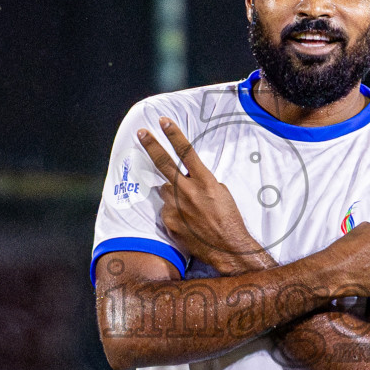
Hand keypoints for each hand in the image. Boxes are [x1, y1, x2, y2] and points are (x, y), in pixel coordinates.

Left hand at [139, 118, 269, 275]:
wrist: (228, 247)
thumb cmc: (229, 219)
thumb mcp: (221, 192)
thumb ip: (201, 182)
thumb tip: (186, 179)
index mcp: (204, 181)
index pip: (186, 152)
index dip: (174, 135)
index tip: (163, 121)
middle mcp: (188, 191)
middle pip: (164, 163)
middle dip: (151, 145)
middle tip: (140, 132)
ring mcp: (176, 207)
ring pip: (165, 191)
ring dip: (173, 194)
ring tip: (191, 208)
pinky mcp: (169, 221)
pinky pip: (167, 211)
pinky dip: (175, 213)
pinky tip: (188, 223)